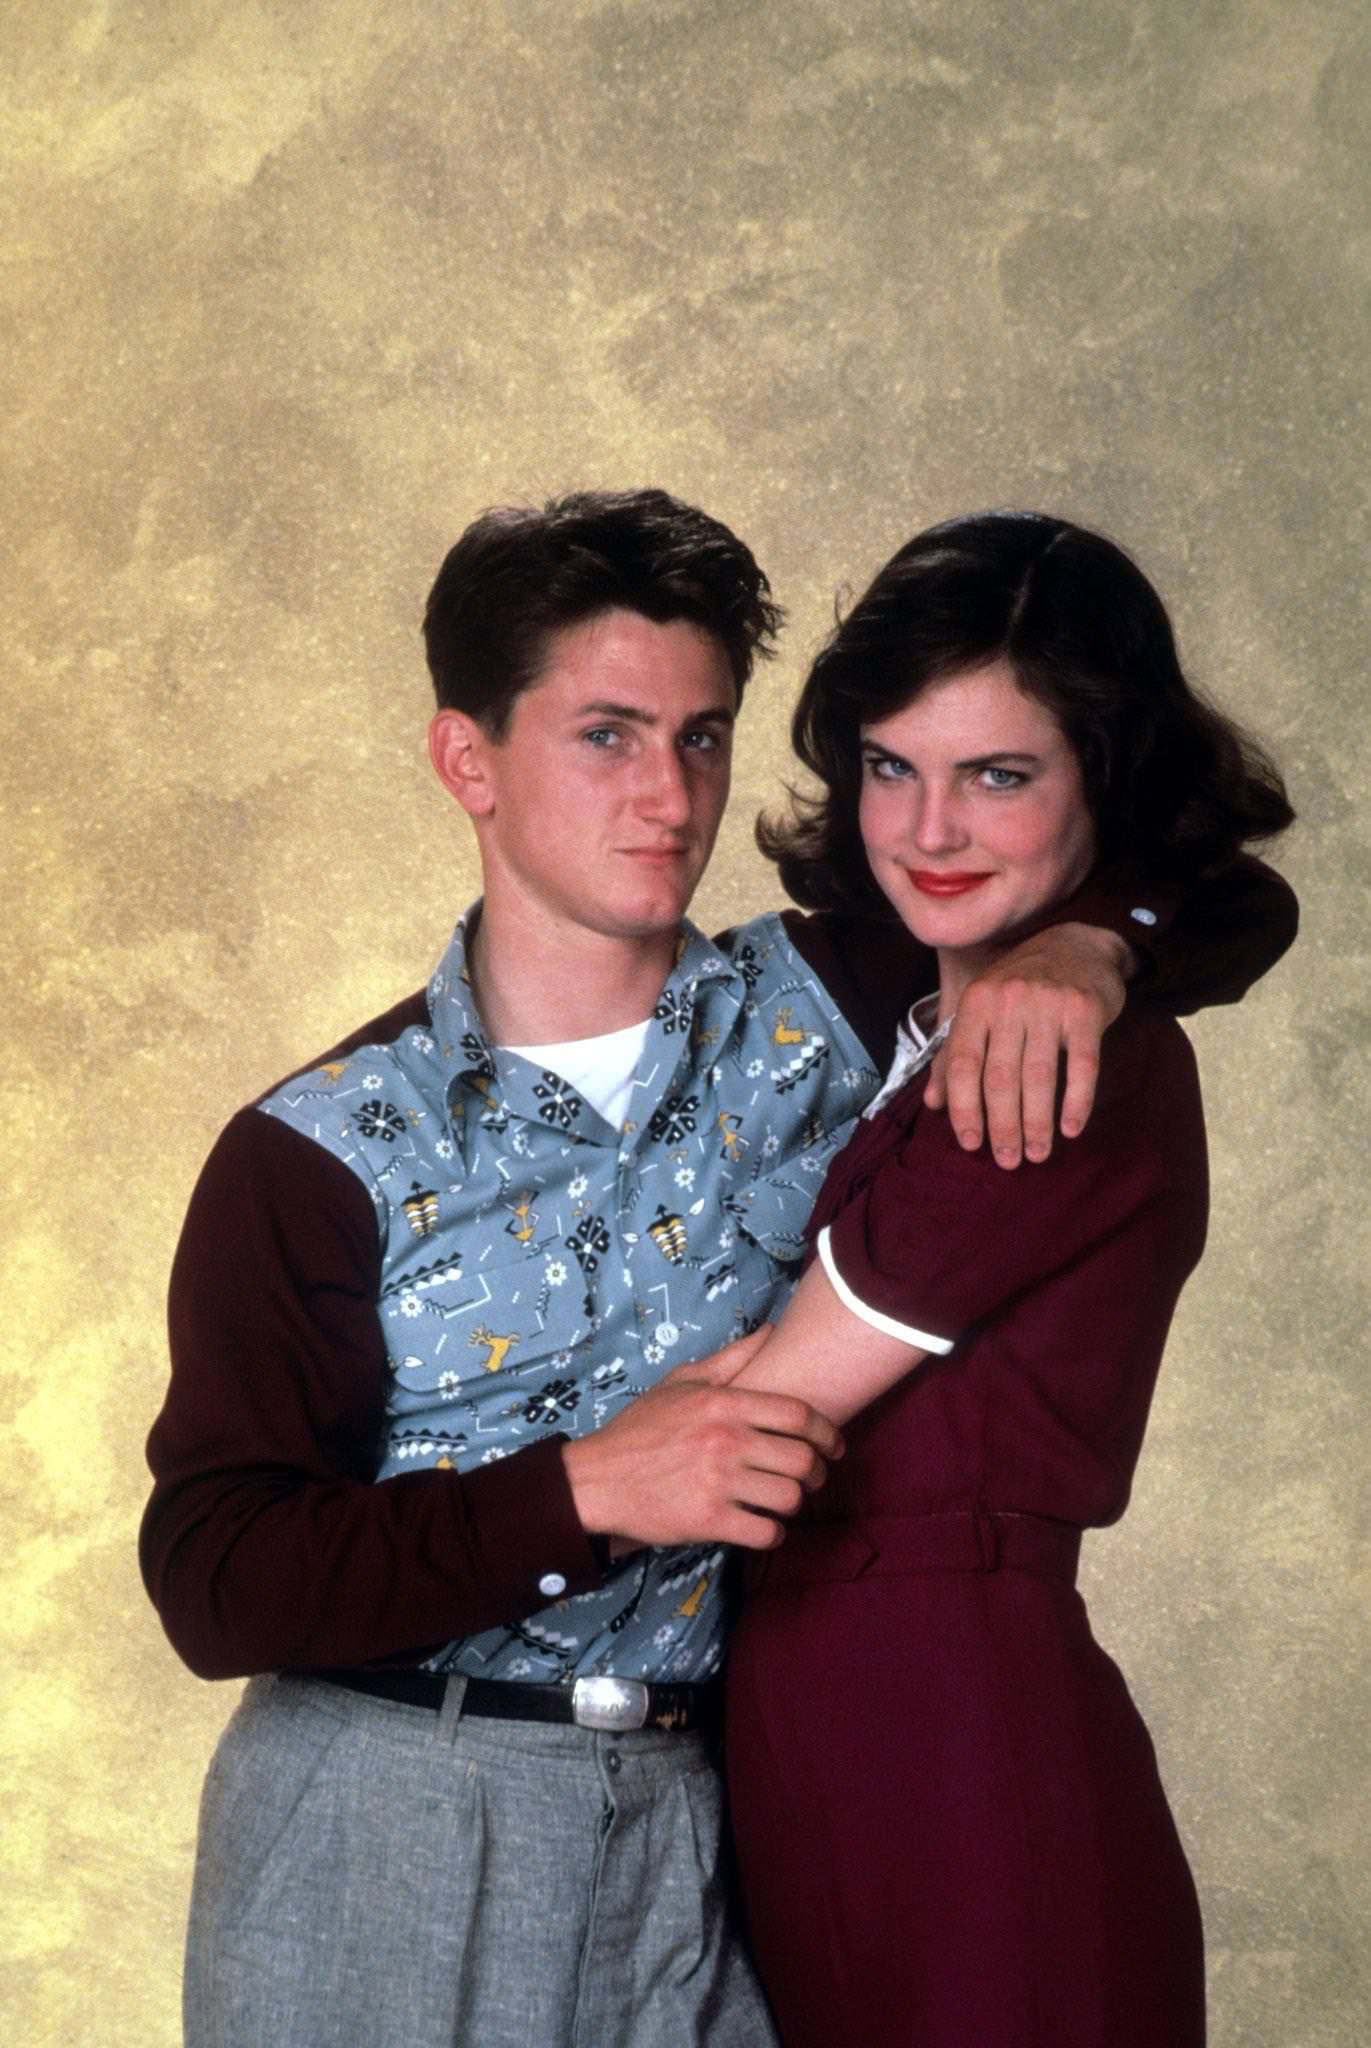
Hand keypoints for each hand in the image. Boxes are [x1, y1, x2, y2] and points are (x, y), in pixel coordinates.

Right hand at [562, 1337, 841, 1552]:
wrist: (597, 1480)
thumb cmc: (641, 1429)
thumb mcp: (680, 1382)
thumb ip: (730, 1359)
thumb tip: (770, 1332)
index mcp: (722, 1403)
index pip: (798, 1414)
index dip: (826, 1431)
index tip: (832, 1444)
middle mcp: (724, 1441)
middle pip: (802, 1458)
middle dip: (818, 1471)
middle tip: (813, 1477)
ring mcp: (717, 1483)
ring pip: (789, 1497)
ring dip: (796, 1502)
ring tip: (787, 1500)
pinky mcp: (709, 1521)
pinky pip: (766, 1532)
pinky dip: (774, 1532)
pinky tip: (765, 1525)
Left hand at [923, 922, 1128, 1166]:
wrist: (1079, 944)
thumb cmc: (1022, 985)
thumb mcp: (982, 1009)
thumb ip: (954, 1054)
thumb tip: (932, 1104)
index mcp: (976, 1003)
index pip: (962, 1064)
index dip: (964, 1109)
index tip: (970, 1145)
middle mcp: (1008, 1001)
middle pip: (999, 1077)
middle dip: (1002, 1126)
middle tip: (1008, 1161)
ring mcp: (1048, 1004)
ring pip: (1038, 1076)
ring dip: (1037, 1122)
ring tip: (1037, 1154)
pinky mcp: (1085, 1010)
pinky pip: (1081, 1065)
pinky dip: (1077, 1101)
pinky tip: (1071, 1129)